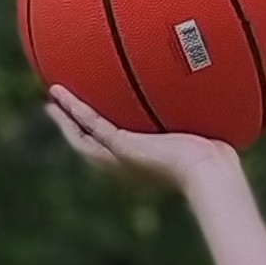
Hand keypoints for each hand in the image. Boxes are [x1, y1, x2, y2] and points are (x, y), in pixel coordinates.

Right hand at [43, 88, 237, 199]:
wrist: (209, 172)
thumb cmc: (214, 159)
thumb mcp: (199, 132)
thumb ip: (195, 117)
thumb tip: (209, 94)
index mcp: (141, 163)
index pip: (111, 148)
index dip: (95, 134)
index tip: (87, 120)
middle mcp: (126, 164)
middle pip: (88, 146)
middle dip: (71, 128)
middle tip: (56, 111)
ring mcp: (121, 157)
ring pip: (82, 137)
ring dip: (65, 118)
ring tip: (51, 100)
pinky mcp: (121, 147)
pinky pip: (90, 123)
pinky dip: (73, 108)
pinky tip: (59, 93)